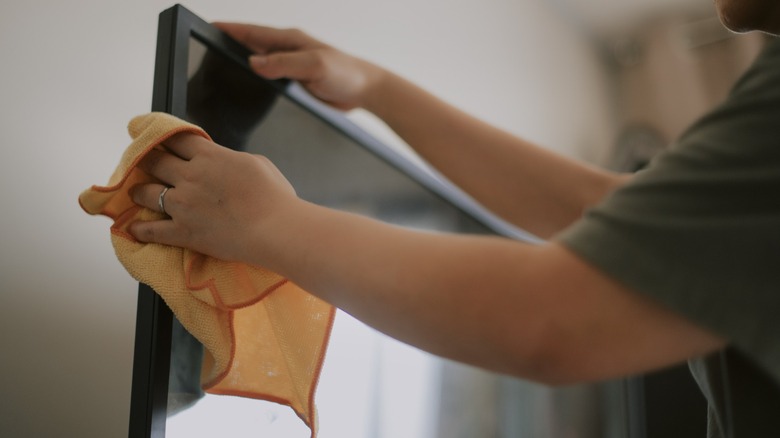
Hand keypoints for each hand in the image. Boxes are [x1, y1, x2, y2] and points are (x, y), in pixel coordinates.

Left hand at [128, 133, 297, 264]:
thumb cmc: (274, 197)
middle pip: (154, 160)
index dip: (163, 136)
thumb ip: (231, 158)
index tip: (155, 137)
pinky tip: (133, 229)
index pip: (176, 139)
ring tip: (136, 192)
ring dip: (139, 191)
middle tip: (141, 161)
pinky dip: (140, 230)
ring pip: (146, 193)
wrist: (275, 229)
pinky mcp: (184, 232)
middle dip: (145, 159)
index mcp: (210, 156)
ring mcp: (183, 205)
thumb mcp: (257, 163)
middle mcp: (190, 176)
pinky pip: (152, 231)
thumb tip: (223, 162)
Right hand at [215, 22, 384, 110]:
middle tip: (204, 52)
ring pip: (259, 64)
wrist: (366, 90)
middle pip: (251, 46)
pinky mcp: (296, 82)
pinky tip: (247, 91)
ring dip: (241, 65)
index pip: (252, 32)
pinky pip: (270, 79)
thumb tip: (253, 63)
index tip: (208, 28)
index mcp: (290, 40)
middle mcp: (288, 50)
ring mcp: (291, 66)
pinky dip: (256, 81)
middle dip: (228, 46)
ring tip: (217, 71)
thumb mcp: (314, 66)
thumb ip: (284, 63)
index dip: (229, 30)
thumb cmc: (346, 73)